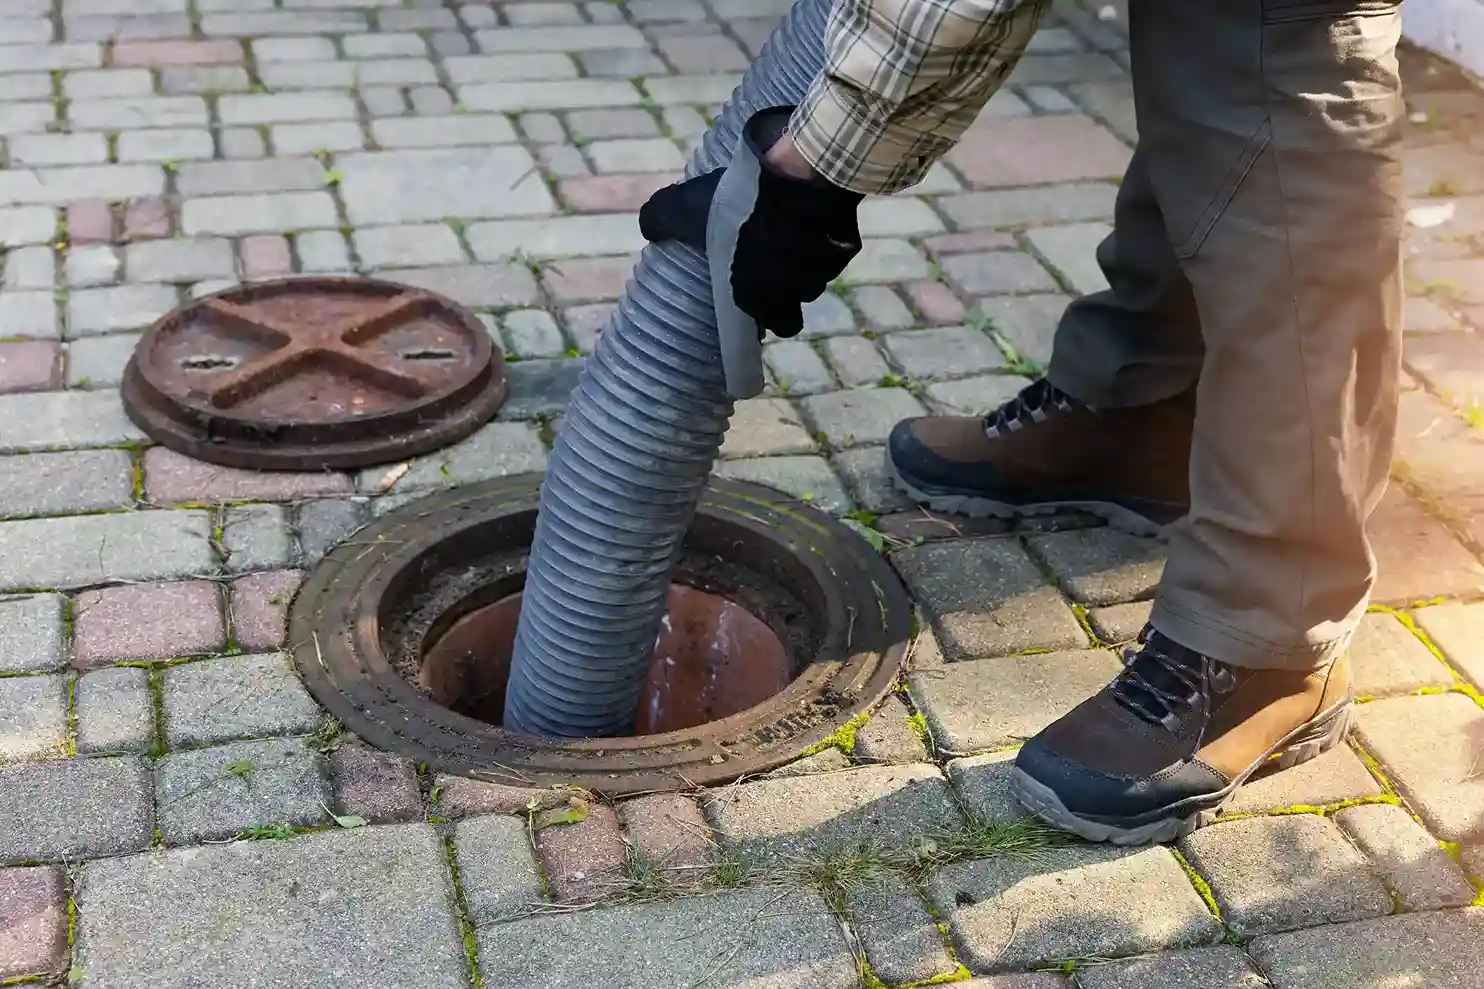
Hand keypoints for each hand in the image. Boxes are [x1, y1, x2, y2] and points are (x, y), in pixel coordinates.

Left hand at [638, 107, 863, 337]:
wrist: (802, 175)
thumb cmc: (740, 202)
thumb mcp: (686, 208)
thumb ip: (662, 221)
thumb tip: (649, 226)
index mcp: (757, 299)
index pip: (760, 331)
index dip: (754, 320)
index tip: (748, 304)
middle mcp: (794, 295)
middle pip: (791, 311)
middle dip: (781, 298)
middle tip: (767, 271)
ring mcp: (824, 273)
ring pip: (812, 281)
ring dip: (802, 267)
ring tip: (788, 238)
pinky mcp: (846, 249)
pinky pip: (833, 252)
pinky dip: (823, 241)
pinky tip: (811, 220)